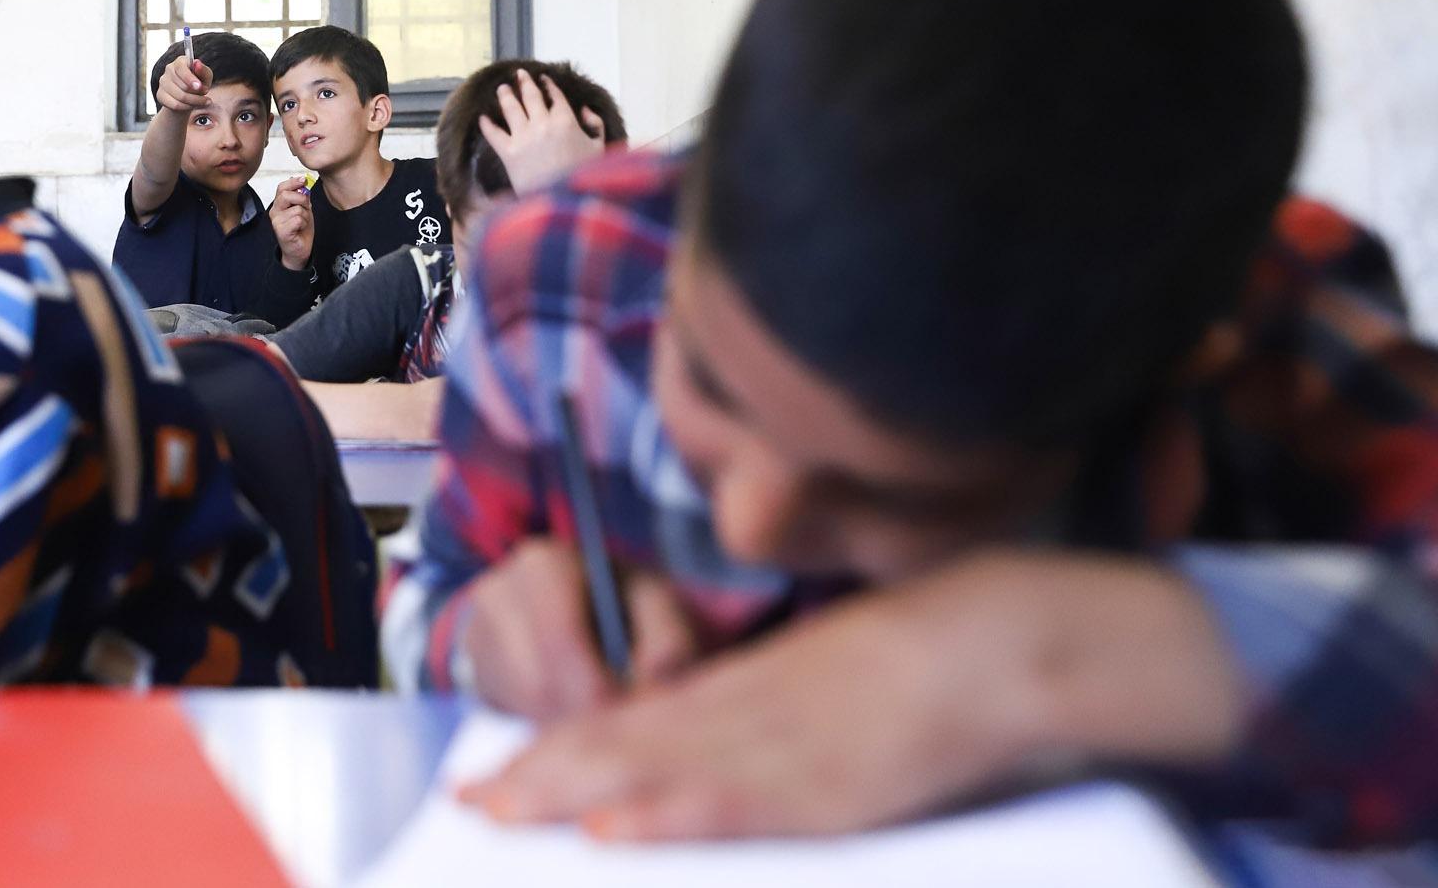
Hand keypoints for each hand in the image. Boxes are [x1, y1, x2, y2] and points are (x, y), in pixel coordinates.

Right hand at [154, 54, 213, 114]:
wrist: (188, 96)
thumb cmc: (198, 83)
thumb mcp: (206, 77)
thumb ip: (203, 71)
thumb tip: (197, 63)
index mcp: (180, 61)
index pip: (181, 68)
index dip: (190, 78)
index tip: (199, 87)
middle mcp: (169, 69)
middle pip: (183, 85)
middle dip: (197, 94)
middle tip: (206, 96)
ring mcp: (163, 82)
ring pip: (180, 97)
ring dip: (194, 102)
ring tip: (203, 102)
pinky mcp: (160, 95)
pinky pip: (174, 105)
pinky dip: (186, 107)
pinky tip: (192, 105)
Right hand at [270, 176, 314, 270]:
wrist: (299, 249)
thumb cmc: (300, 229)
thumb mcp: (304, 209)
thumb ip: (302, 196)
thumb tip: (302, 181)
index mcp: (279, 204)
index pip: (282, 187)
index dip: (293, 182)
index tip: (304, 180)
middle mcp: (275, 211)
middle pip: (287, 195)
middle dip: (302, 199)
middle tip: (306, 208)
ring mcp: (276, 221)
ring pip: (297, 209)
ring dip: (305, 216)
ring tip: (302, 223)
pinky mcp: (281, 230)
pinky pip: (298, 219)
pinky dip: (304, 223)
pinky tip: (300, 229)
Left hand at [460, 552, 1244, 840]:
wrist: (1000, 641)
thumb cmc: (920, 655)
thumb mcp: (824, 679)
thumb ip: (765, 713)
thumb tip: (705, 741)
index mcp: (746, 689)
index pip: (629, 723)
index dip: (557, 749)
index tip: (497, 768)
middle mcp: (747, 713)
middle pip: (622, 744)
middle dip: (538, 775)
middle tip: (468, 797)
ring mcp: (780, 746)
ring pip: (653, 768)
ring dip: (569, 791)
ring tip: (501, 807)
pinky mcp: (825, 785)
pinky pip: (729, 802)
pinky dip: (663, 812)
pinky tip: (609, 826)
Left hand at [479, 72, 607, 194]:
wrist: (565, 201)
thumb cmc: (584, 176)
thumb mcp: (600, 148)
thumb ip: (596, 125)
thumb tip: (585, 110)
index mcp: (566, 120)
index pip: (555, 96)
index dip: (548, 85)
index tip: (543, 79)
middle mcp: (543, 124)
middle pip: (531, 97)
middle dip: (525, 82)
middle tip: (519, 74)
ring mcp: (524, 138)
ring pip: (511, 108)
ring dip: (505, 95)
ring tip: (502, 88)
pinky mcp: (509, 154)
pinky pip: (494, 134)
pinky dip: (487, 125)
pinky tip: (482, 118)